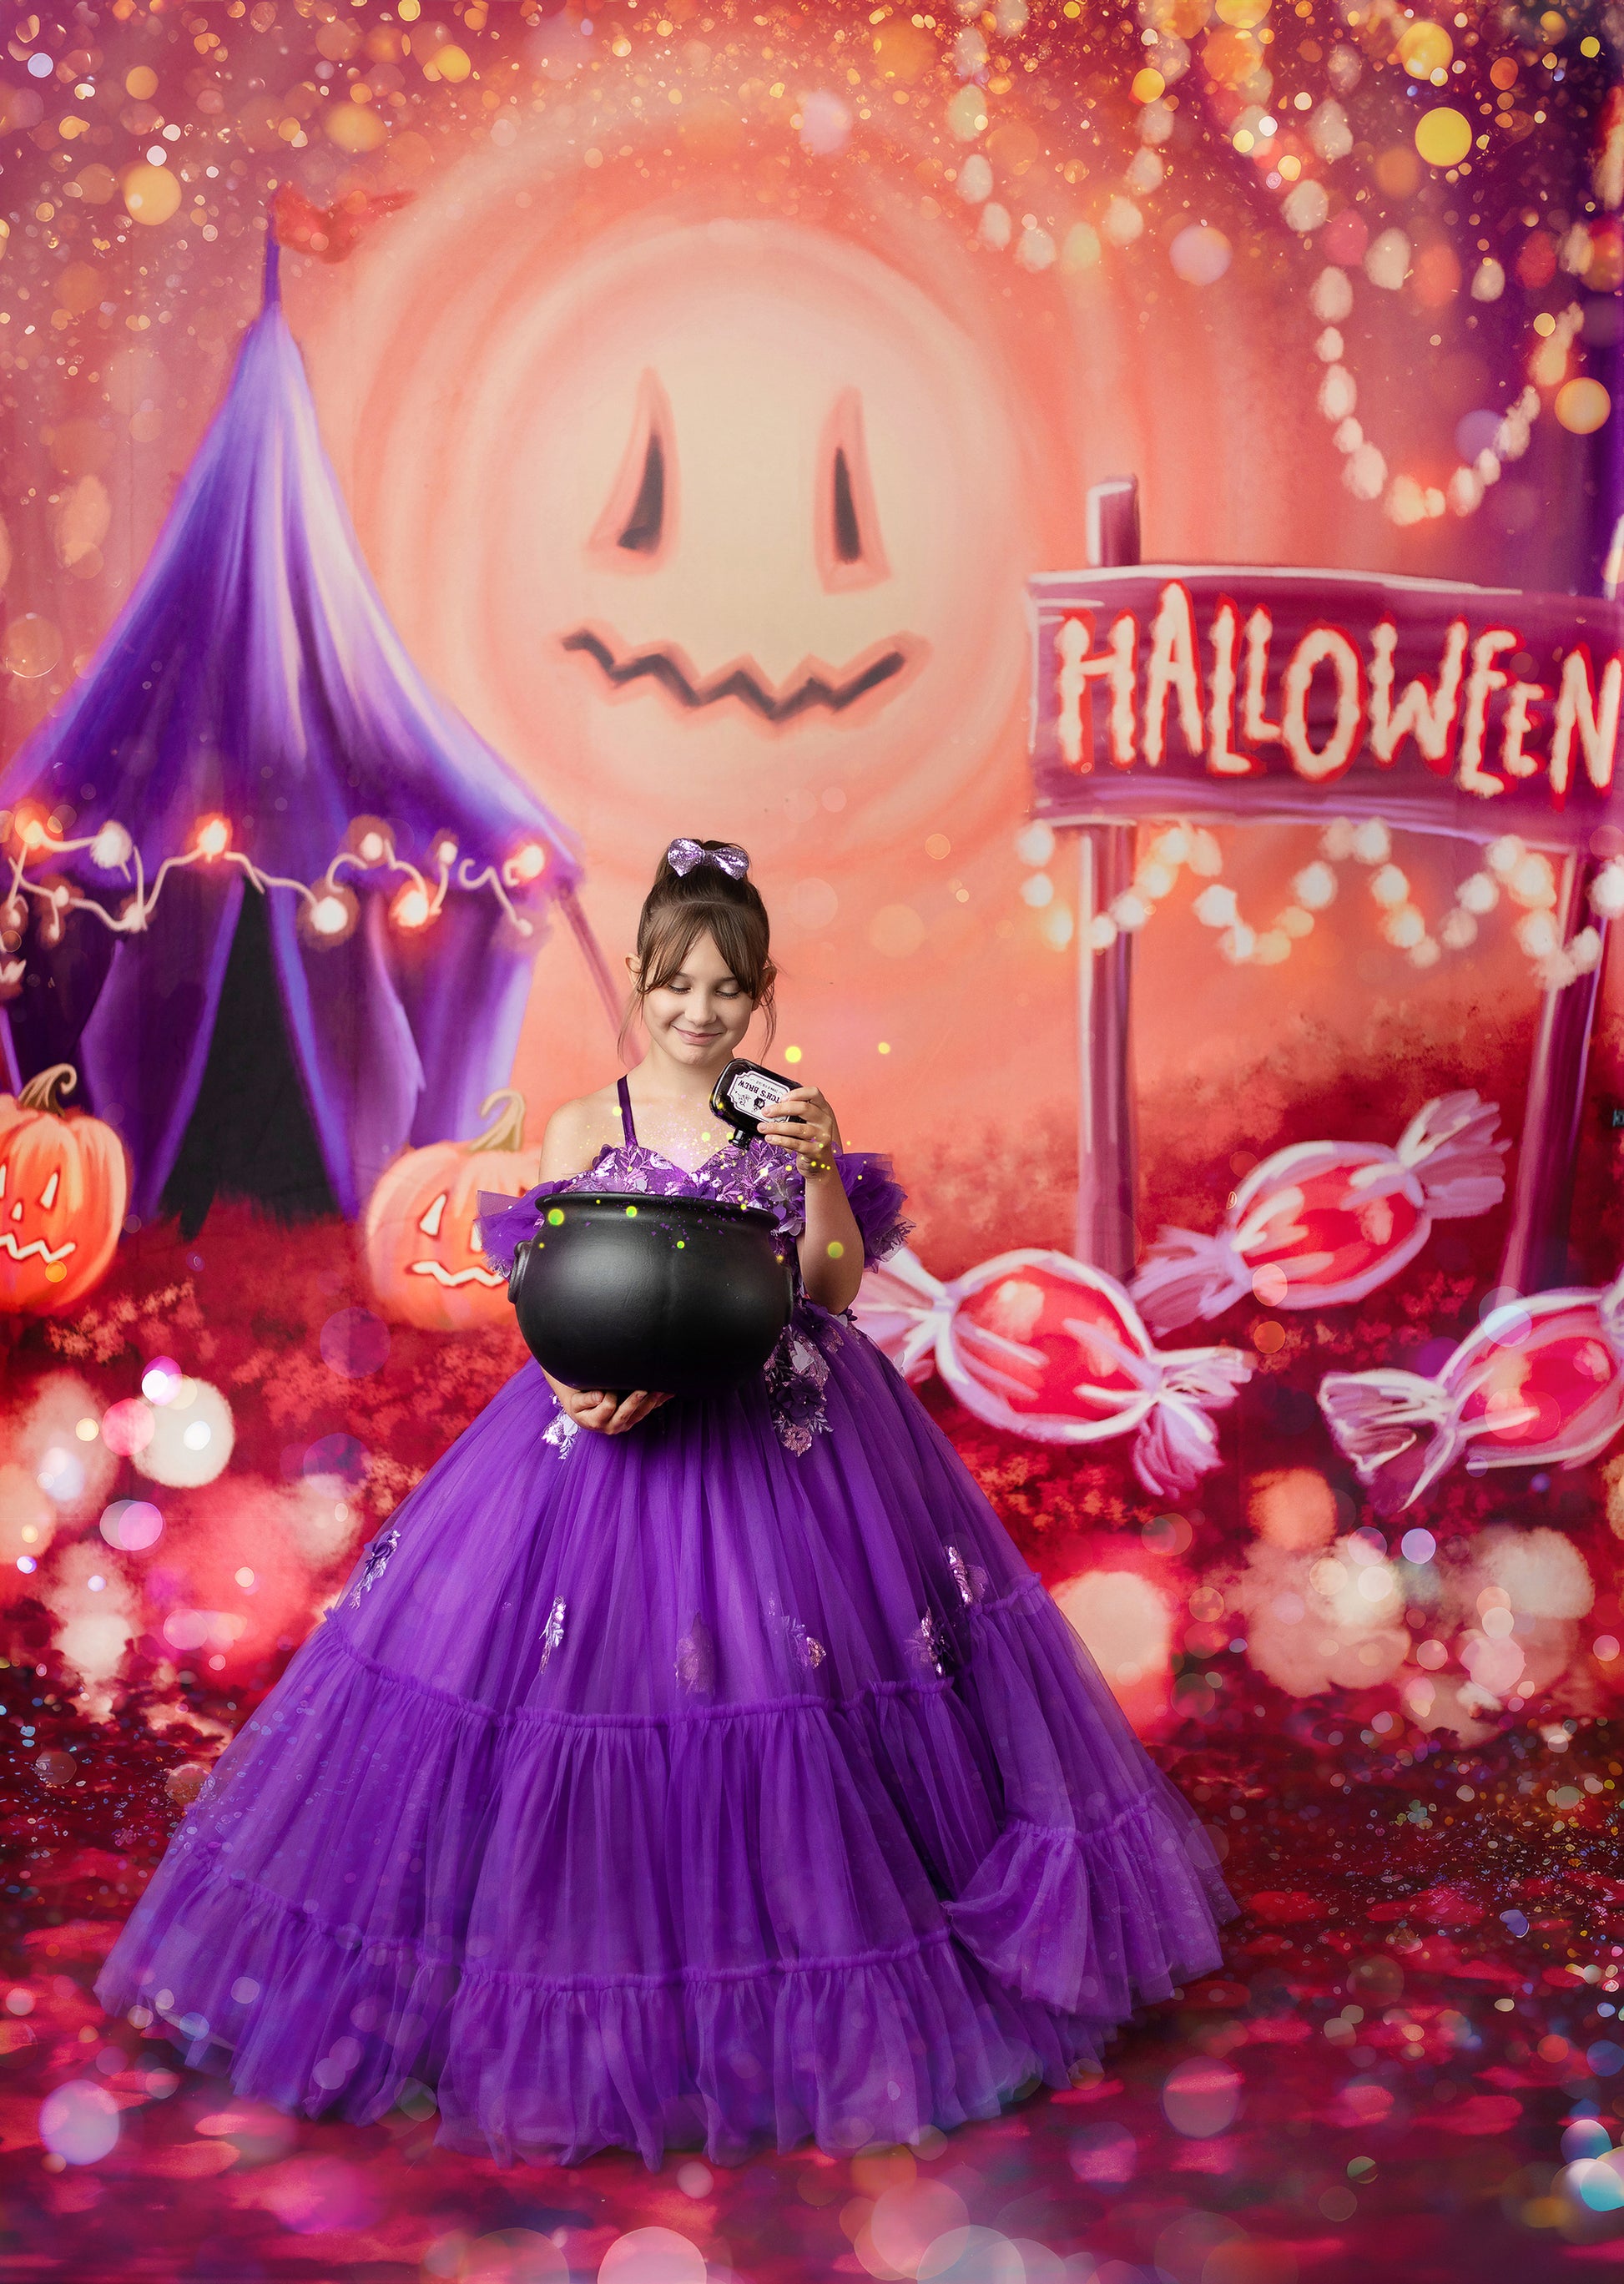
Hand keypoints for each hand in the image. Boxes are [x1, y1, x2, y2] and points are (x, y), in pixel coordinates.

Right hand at [550, 1379, 671, 1434]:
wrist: (581, 1412)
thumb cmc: (578, 1404)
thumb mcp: (576, 1402)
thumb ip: (587, 1400)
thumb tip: (600, 1396)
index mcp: (596, 1422)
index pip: (607, 1406)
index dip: (608, 1395)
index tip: (608, 1387)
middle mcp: (612, 1426)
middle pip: (626, 1413)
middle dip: (635, 1401)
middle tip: (642, 1390)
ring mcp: (625, 1423)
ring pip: (640, 1414)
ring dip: (652, 1401)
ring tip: (661, 1389)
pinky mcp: (633, 1419)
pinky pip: (647, 1411)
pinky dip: (658, 1401)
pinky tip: (669, 1392)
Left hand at [758, 1085, 840, 1179]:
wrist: (820, 1163)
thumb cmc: (808, 1140)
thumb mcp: (805, 1123)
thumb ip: (793, 1115)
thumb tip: (770, 1109)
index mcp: (822, 1110)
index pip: (814, 1094)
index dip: (797, 1093)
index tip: (781, 1097)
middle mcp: (824, 1121)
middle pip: (804, 1108)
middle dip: (781, 1109)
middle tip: (766, 1112)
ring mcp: (822, 1136)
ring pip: (798, 1128)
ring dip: (777, 1127)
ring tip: (763, 1127)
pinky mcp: (816, 1151)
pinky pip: (796, 1144)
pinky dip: (780, 1140)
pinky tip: (770, 1138)